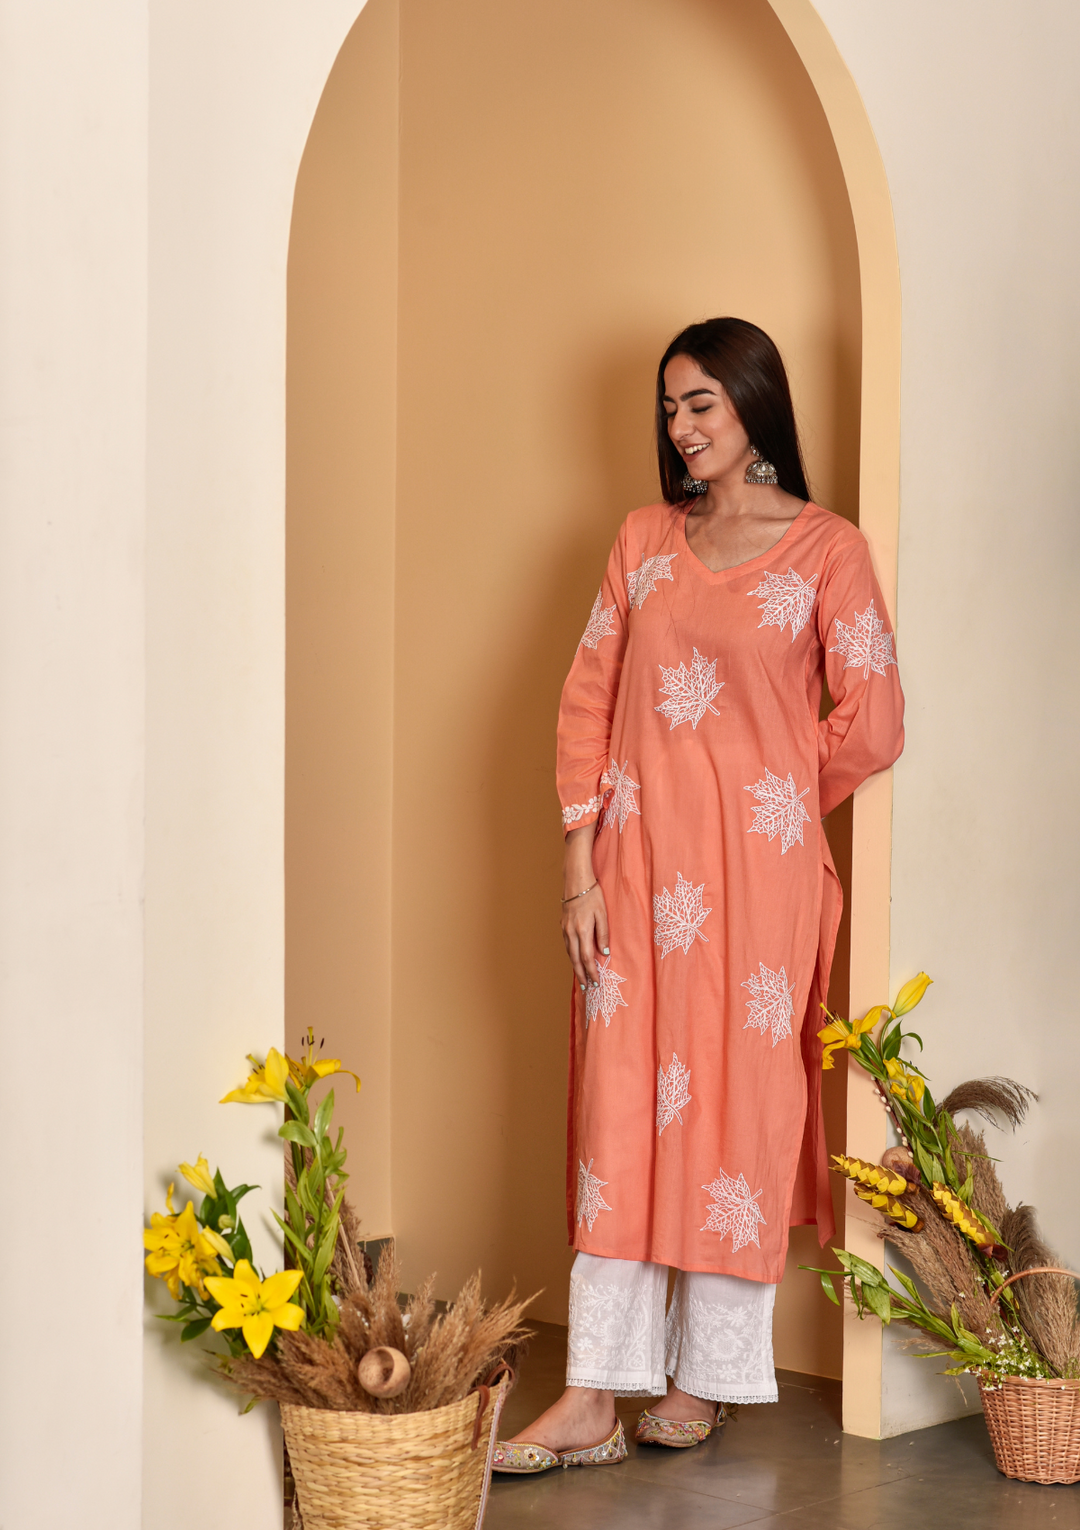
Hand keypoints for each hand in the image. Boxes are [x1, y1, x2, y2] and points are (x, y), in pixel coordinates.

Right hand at [561, 826, 609, 991]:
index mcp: (582, 930)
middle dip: (581, 975)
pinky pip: (567, 945)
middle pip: (575, 960)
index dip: (591, 972)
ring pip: (569, 954)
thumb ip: (603, 934)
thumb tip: (604, 952)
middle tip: (586, 989)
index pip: (587, 958)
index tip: (596, 983)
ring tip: (581, 979)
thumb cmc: (592, 895)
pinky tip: (575, 960)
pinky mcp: (563, 925)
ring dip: (575, 967)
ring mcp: (564, 929)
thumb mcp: (602, 914)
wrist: (576, 880)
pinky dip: (571, 956)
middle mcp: (570, 932)